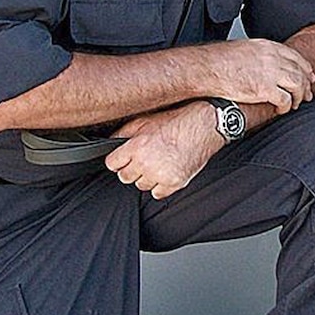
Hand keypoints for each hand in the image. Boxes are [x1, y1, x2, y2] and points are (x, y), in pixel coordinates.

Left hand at [105, 102, 225, 198]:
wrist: (204, 126)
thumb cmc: (177, 121)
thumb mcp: (145, 120)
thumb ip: (123, 133)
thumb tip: (110, 142)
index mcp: (137, 146)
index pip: (112, 164)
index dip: (118, 160)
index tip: (124, 158)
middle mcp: (146, 163)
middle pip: (125, 177)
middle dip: (132, 169)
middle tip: (143, 159)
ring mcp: (160, 175)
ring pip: (141, 186)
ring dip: (146, 177)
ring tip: (157, 163)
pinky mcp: (174, 183)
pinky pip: (157, 193)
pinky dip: (160, 185)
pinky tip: (165, 171)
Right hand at [207, 38, 314, 112]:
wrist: (208, 68)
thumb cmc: (220, 60)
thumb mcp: (244, 48)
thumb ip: (259, 54)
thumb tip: (264, 62)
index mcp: (268, 47)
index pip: (295, 57)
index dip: (305, 68)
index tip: (309, 76)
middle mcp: (272, 59)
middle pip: (299, 72)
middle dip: (306, 85)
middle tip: (308, 94)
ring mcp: (270, 74)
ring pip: (297, 86)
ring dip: (299, 97)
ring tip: (296, 104)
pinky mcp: (264, 89)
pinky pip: (285, 100)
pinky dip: (286, 107)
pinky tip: (282, 110)